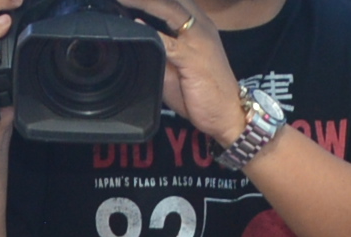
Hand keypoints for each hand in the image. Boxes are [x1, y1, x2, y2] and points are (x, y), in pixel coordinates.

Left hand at [119, 1, 246, 146]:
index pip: (174, 0)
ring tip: (122, 1)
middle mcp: (200, 25)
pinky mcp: (193, 58)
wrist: (228, 113)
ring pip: (169, 10)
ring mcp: (198, 39)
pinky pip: (169, 42)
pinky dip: (151, 32)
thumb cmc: (203, 90)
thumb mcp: (179, 63)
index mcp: (198, 23)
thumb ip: (161, 46)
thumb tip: (135, 36)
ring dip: (145, 3)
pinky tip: (136, 25)